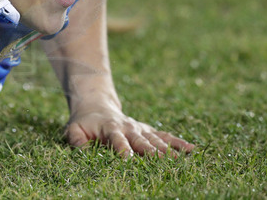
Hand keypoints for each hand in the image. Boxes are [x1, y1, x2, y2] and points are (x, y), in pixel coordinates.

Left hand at [66, 103, 194, 157]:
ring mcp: (140, 129)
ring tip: (181, 160)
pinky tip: (192, 150)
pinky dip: (177, 143)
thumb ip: (76, 140)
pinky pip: (164, 136)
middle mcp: (129, 127)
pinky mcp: (148, 130)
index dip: (123, 149)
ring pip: (156, 139)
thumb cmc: (84, 122)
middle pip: (141, 141)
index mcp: (110, 128)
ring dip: (168, 150)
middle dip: (151, 151)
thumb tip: (81, 151)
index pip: (117, 140)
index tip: (129, 159)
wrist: (96, 104)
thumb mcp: (74, 129)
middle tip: (163, 162)